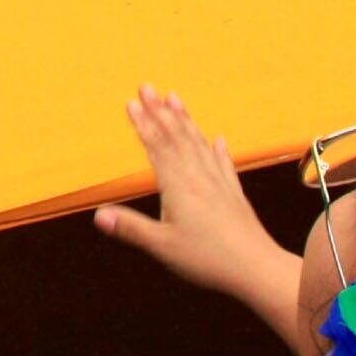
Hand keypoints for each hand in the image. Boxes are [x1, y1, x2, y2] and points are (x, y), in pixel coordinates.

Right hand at [89, 87, 271, 291]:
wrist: (256, 268)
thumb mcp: (162, 246)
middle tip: (148, 87)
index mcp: (178, 186)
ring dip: (185, 120)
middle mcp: (199, 178)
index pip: (157, 148)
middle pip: (176, 137)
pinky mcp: (234, 195)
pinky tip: (219, 140)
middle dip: (160, 111)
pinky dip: (219, 150)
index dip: (143, 124)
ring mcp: (219, 184)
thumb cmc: (209, 259)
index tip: (132, 103)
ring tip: (176, 99)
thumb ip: (131, 228)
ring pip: (198, 144)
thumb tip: (99, 215)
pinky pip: (224, 164)